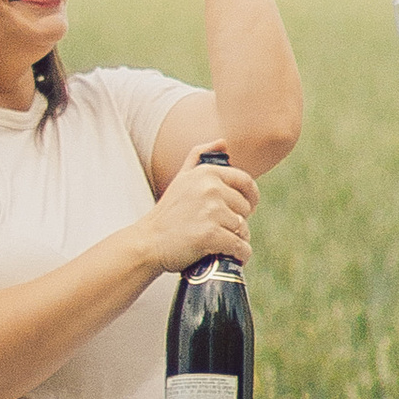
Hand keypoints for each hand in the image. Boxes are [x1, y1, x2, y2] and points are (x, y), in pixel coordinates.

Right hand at [148, 153, 255, 271]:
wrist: (148, 242)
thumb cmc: (167, 213)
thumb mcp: (181, 178)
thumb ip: (199, 156)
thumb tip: (223, 142)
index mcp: (207, 173)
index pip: (246, 182)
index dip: (250, 197)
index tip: (245, 209)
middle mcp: (210, 189)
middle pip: (246, 208)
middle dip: (240, 221)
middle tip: (224, 230)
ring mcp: (211, 212)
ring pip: (243, 228)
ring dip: (239, 239)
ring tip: (224, 243)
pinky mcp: (210, 235)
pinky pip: (240, 246)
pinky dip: (240, 254)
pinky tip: (233, 256)